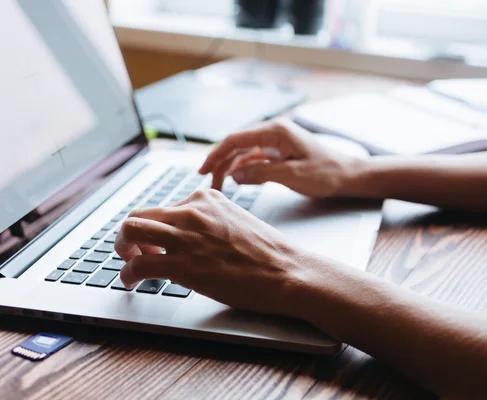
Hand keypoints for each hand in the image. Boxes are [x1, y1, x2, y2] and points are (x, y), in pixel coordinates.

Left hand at [114, 189, 312, 315]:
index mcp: (207, 199)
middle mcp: (191, 211)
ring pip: (130, 231)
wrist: (285, 271)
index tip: (157, 241)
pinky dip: (127, 274)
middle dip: (131, 233)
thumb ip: (212, 221)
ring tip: (128, 262)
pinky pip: (137, 265)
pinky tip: (131, 282)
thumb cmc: (268, 252)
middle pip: (140, 214)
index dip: (156, 227)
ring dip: (123, 248)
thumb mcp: (238, 221)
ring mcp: (185, 236)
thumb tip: (194, 235)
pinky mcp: (181, 264)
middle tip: (134, 249)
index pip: (165, 207)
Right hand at [200, 118, 360, 197]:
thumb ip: (262, 174)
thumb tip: (234, 176)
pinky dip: (243, 170)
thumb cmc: (326, 173)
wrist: (347, 175)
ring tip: (218, 185)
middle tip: (207, 182)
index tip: (203, 170)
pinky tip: (236, 181)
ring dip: (230, 167)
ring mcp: (275, 142)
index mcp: (276, 131)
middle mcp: (273, 132)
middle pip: (236, 145)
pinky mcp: (278, 153)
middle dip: (219, 162)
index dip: (216, 154)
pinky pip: (254, 159)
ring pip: (243, 153)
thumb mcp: (293, 176)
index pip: (236, 139)